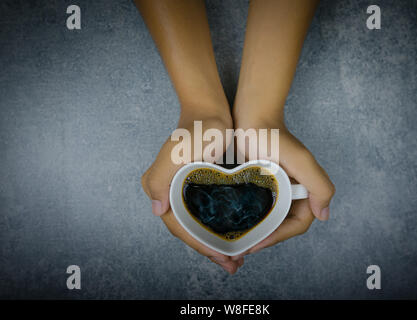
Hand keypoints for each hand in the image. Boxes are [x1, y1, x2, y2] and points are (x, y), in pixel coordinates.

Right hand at [141, 111, 243, 273]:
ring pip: (199, 226)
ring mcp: (187, 193)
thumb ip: (159, 178)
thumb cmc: (195, 130)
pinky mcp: (201, 188)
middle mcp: (171, 195)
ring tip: (236, 258)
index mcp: (161, 190)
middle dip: (209, 250)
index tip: (222, 256)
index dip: (199, 244)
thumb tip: (158, 210)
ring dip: (215, 244)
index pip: (179, 226)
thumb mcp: (175, 151)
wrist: (211, 113)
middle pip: (190, 230)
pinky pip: (208, 215)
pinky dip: (218, 229)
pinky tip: (233, 236)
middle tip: (233, 264)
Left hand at [231, 116, 334, 259]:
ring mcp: (277, 189)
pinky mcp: (262, 184)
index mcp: (306, 189)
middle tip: (246, 247)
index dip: (280, 237)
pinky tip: (238, 223)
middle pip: (285, 224)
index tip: (258, 243)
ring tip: (241, 241)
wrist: (252, 118)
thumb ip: (320, 186)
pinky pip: (260, 207)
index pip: (299, 223)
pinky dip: (253, 218)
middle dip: (269, 238)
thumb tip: (324, 215)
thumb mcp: (301, 160)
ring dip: (260, 231)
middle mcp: (294, 191)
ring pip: (272, 218)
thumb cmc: (274, 137)